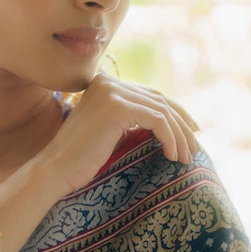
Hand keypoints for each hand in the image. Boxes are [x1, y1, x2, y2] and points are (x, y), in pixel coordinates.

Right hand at [39, 73, 199, 195]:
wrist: (55, 170)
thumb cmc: (81, 160)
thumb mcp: (111, 133)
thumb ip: (133, 121)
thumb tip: (167, 123)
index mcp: (105, 83)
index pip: (150, 95)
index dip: (175, 113)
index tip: (192, 133)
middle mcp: (108, 81)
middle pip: (159, 100)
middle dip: (182, 125)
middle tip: (195, 147)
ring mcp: (112, 92)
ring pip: (162, 111)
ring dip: (179, 136)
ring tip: (186, 158)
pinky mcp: (118, 107)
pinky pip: (157, 120)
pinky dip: (170, 138)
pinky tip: (172, 155)